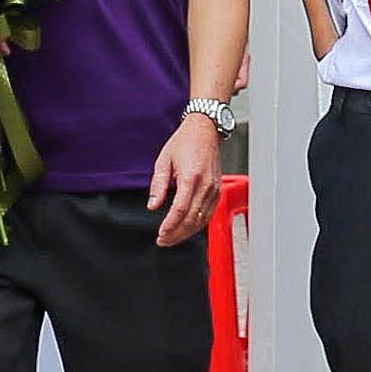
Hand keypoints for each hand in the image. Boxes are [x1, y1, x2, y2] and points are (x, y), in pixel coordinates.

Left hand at [148, 112, 223, 243]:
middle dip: (176, 233)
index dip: (170, 225)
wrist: (205, 130)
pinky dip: (198, 224)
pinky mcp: (218, 190)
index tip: (160, 234)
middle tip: (163, 241)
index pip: (180, 210)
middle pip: (192, 219)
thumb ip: (158, 185)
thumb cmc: (185, 142)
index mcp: (191, 177)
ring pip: (202, 219)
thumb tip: (153, 205)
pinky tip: (187, 228)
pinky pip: (209, 213)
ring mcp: (214, 189)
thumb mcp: (163, 160)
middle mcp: (206, 185)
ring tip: (172, 238)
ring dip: (187, 232)